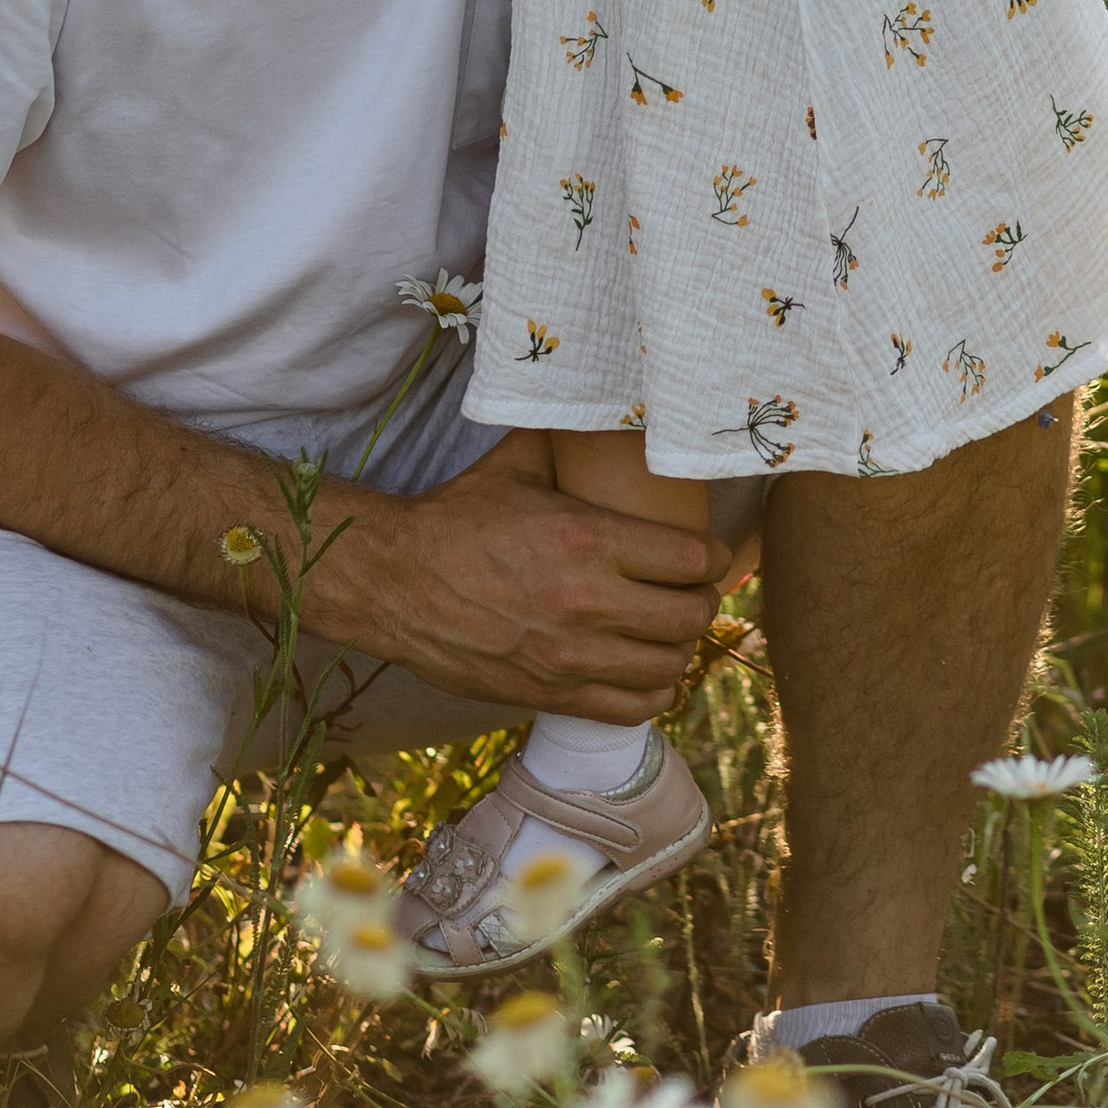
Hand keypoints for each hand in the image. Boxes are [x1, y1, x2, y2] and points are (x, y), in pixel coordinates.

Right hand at [306, 432, 727, 719]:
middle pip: (690, 617)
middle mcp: (586, 601)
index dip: (713, 557)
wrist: (394, 582)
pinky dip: (650, 690)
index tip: (709, 552)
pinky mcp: (550, 694)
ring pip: (669, 666)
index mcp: (586, 538)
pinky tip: (642, 667)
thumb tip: (604, 399)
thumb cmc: (457, 517)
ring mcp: (570, 657)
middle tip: (694, 589)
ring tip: (669, 628)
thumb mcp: (516, 464)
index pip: (692, 559)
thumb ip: (567, 439)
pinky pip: (632, 708)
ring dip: (679, 647)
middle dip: (703, 601)